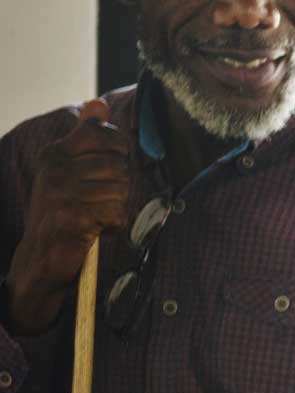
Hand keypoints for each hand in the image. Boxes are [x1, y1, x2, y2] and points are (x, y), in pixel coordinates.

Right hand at [3, 99, 129, 336]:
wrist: (41, 255)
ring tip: (96, 217)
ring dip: (115, 208)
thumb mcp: (68, 170)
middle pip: (118, 165)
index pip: (102, 134)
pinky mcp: (73, 216)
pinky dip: (113, 226)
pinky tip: (97, 230)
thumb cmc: (62, 211)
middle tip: (99, 202)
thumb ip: (85, 137)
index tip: (110, 166)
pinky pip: (115, 213)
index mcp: (55, 153)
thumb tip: (98, 102)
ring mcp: (62, 192)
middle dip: (118, 187)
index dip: (118, 149)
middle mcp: (55, 168)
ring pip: (120, 190)